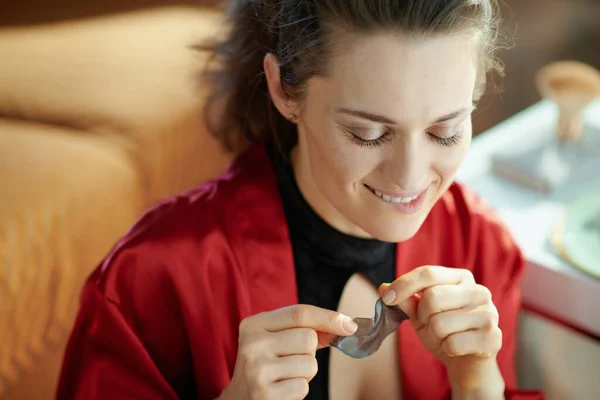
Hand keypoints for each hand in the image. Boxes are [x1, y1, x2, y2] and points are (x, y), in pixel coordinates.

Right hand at [219, 304, 357, 399]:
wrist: (238, 399)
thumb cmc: (264, 364)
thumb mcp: (275, 339)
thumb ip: (305, 329)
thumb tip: (345, 325)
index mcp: (253, 324)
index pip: (299, 313)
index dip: (328, 318)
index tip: (350, 325)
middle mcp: (252, 344)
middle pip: (308, 338)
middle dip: (309, 351)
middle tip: (291, 359)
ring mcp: (257, 369)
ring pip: (309, 364)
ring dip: (305, 373)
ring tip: (285, 375)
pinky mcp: (265, 394)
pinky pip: (303, 386)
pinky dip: (298, 389)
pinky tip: (281, 389)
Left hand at [378, 266, 503, 394]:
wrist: (467, 362)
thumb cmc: (444, 332)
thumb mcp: (420, 314)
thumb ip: (405, 300)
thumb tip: (384, 288)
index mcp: (461, 278)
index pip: (428, 272)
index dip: (404, 284)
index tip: (387, 298)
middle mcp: (479, 291)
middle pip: (432, 297)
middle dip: (422, 317)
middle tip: (429, 325)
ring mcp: (489, 314)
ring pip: (441, 323)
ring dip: (435, 336)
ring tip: (445, 337)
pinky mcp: (493, 338)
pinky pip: (453, 343)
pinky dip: (447, 349)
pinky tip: (457, 348)